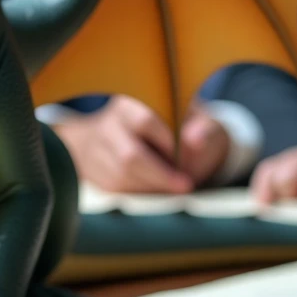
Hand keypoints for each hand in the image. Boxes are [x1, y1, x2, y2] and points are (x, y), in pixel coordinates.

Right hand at [54, 97, 228, 193]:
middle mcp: (109, 122)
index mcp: (135, 102)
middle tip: (184, 185)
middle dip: (160, 176)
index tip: (185, 160)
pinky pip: (113, 189)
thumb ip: (204, 131)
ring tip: (170, 184)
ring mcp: (97, 147)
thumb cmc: (184, 132)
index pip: (144, 121)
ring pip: (121, 177)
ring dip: (151, 187)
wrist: (158, 145)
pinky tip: (152, 187)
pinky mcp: (92, 170)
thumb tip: (194, 140)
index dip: (167, 144)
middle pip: (129, 156)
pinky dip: (138, 193)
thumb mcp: (200, 125)